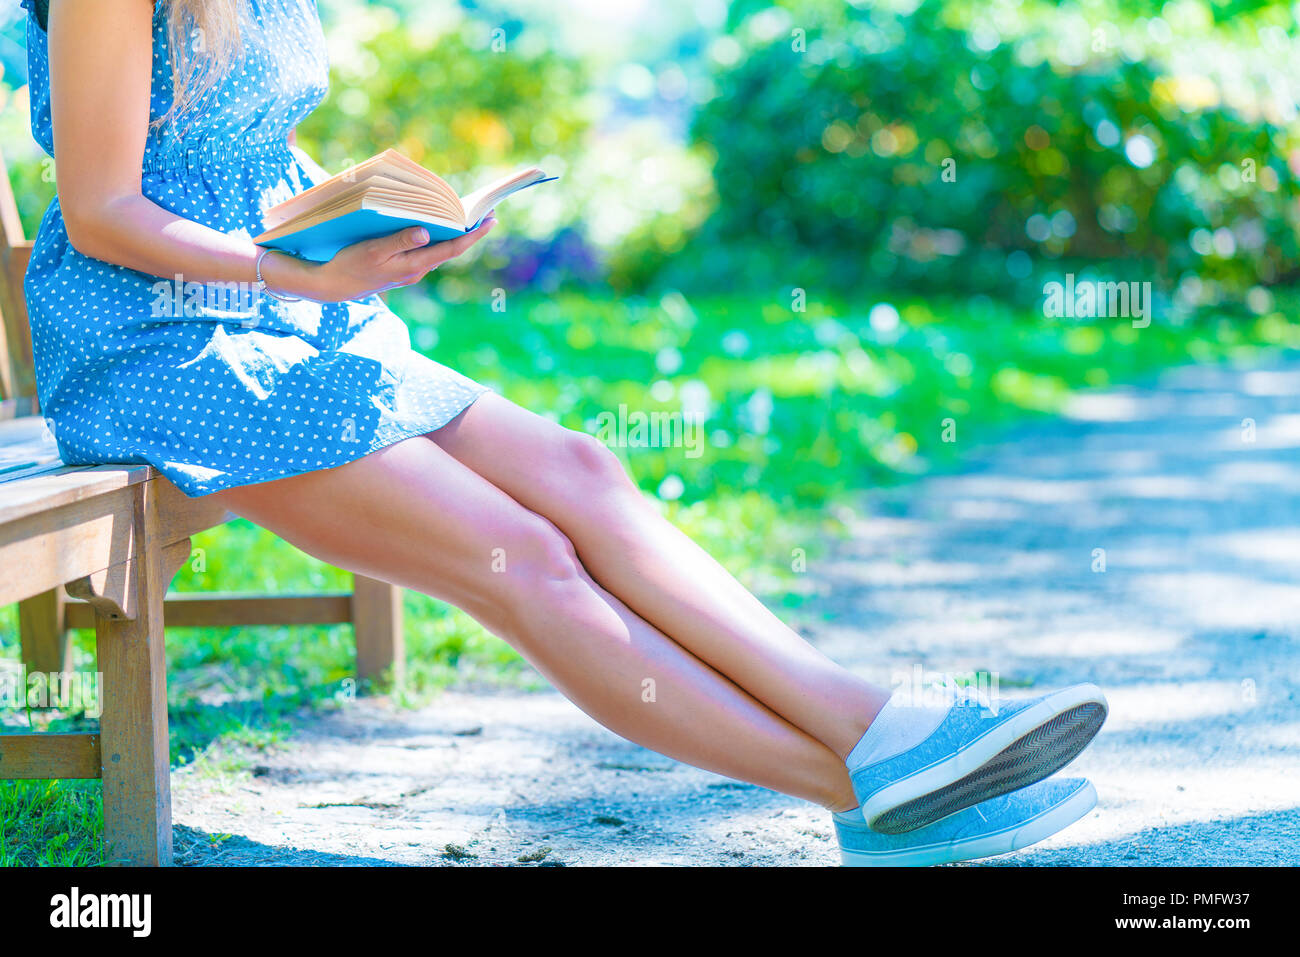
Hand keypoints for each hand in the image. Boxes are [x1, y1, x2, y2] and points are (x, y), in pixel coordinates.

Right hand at [262, 213, 496, 302]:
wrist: (334, 285)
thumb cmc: (351, 264)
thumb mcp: (373, 250)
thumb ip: (399, 240)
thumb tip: (425, 232)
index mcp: (414, 265)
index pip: (452, 248)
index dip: (473, 235)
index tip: (490, 221)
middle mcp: (418, 270)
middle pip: (450, 249)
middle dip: (469, 232)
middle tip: (487, 213)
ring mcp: (411, 271)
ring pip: (439, 250)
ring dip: (454, 234)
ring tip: (468, 216)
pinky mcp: (402, 268)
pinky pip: (426, 251)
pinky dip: (436, 238)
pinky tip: (438, 226)